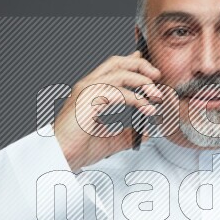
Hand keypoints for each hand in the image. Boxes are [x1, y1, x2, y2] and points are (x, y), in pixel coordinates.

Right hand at [54, 51, 163, 169]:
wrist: (62, 157)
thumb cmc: (78, 147)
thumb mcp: (112, 139)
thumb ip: (129, 133)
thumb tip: (148, 131)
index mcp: (91, 90)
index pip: (114, 67)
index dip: (134, 64)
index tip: (152, 72)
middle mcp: (88, 86)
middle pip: (117, 62)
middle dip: (141, 66)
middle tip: (157, 77)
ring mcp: (86, 91)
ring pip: (120, 74)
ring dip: (142, 83)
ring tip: (156, 95)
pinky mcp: (88, 100)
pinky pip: (117, 92)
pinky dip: (135, 99)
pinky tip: (146, 107)